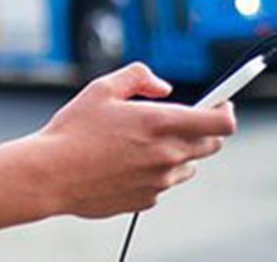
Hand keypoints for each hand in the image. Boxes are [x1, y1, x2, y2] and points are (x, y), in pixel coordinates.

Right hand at [31, 63, 236, 218]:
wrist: (50, 175)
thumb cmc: (73, 132)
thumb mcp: (102, 88)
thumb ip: (139, 77)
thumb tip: (163, 87)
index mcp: (161, 123)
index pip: (221, 122)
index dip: (226, 109)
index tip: (221, 103)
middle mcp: (167, 154)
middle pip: (211, 145)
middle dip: (203, 130)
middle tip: (179, 120)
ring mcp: (159, 181)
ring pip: (188, 166)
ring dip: (178, 152)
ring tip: (143, 144)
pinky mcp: (146, 199)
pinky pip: (163, 184)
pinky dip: (155, 173)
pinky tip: (126, 164)